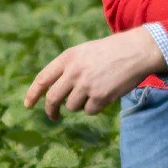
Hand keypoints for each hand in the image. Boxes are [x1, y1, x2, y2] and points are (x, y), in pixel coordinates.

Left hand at [24, 28, 166, 120]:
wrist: (138, 51)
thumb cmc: (113, 51)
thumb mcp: (85, 52)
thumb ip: (69, 67)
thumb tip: (54, 92)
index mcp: (68, 57)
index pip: (43, 79)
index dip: (33, 94)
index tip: (28, 104)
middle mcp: (74, 71)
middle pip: (53, 98)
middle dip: (51, 110)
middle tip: (53, 116)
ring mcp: (86, 84)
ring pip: (72, 106)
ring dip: (80, 104)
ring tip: (95, 92)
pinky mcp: (100, 96)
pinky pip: (89, 111)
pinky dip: (95, 107)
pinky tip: (106, 95)